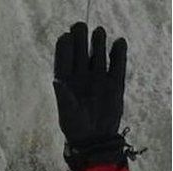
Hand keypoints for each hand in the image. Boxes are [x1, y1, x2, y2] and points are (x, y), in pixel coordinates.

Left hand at [52, 22, 128, 170]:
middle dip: (80, 39)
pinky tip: (118, 43)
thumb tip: (57, 80)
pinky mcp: (114, 83)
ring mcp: (97, 78)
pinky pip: (117, 64)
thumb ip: (63, 95)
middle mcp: (81, 77)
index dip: (64, 47)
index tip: (65, 36)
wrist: (94, 138)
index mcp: (65, 81)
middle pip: (80, 52)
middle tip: (80, 26)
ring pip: (98, 55)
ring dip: (98, 43)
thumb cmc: (75, 126)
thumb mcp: (67, 111)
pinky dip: (118, 54)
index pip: (63, 59)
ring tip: (99, 31)